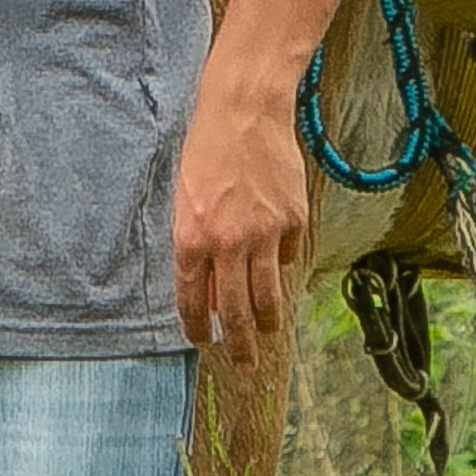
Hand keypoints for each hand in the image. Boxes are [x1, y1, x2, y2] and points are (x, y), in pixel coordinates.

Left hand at [171, 70, 312, 350]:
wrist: (244, 109)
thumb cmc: (204, 148)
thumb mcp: (182, 197)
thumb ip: (192, 245)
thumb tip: (207, 289)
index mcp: (192, 237)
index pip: (192, 299)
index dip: (197, 326)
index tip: (203, 342)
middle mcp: (228, 242)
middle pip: (235, 310)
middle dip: (239, 344)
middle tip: (243, 365)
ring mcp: (265, 233)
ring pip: (268, 294)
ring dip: (268, 322)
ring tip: (268, 334)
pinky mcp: (294, 219)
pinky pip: (289, 256)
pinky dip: (282, 264)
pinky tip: (277, 264)